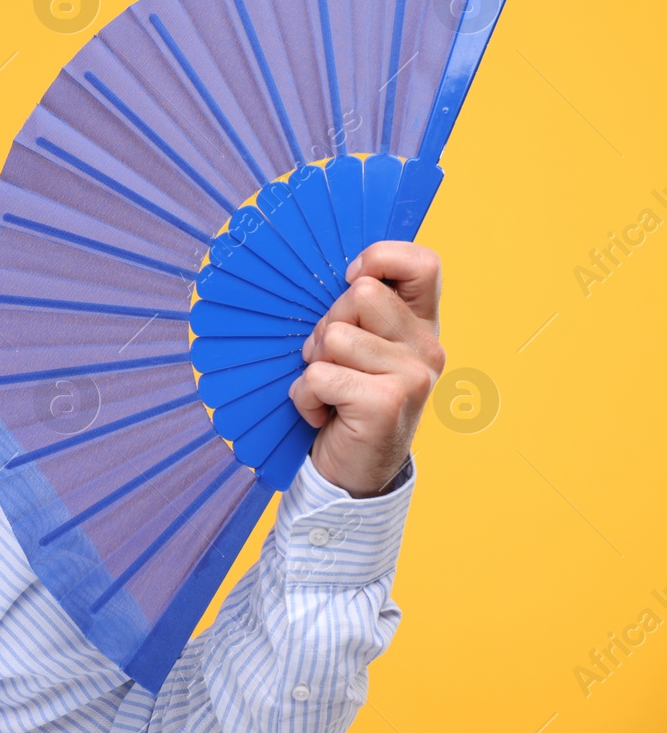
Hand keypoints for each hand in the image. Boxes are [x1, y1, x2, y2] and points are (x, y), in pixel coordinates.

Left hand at [287, 241, 445, 497]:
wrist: (353, 472)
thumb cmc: (345, 400)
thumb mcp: (358, 348)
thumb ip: (358, 311)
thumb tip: (343, 274)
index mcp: (422, 325)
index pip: (422, 263)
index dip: (378, 259)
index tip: (350, 283)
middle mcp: (427, 347)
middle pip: (360, 294)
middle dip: (327, 325)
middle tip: (333, 363)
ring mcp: (413, 375)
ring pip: (334, 335)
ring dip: (314, 364)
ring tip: (330, 390)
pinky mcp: (386, 402)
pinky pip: (318, 375)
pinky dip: (305, 397)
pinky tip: (325, 414)